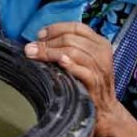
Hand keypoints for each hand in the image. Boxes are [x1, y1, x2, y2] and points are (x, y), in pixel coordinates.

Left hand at [23, 22, 122, 136]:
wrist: (105, 109)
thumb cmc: (88, 82)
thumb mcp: (82, 60)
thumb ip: (67, 48)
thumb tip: (38, 41)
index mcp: (99, 43)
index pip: (76, 27)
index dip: (55, 29)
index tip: (39, 35)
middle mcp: (101, 52)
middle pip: (71, 39)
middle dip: (47, 42)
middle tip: (31, 48)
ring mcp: (100, 67)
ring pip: (73, 51)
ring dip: (50, 52)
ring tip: (35, 54)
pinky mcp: (96, 82)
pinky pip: (82, 70)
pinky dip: (69, 65)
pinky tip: (59, 63)